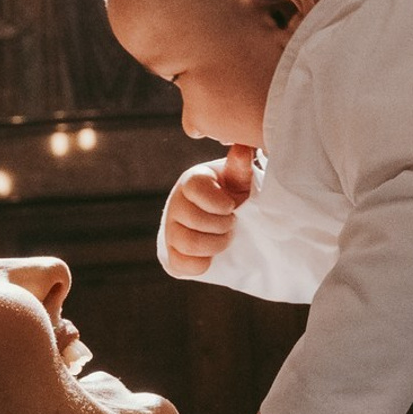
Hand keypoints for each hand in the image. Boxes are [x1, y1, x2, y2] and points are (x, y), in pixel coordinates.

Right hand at [163, 144, 256, 279]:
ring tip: (225, 237)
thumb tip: (242, 149)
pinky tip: (213, 254)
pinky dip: (203, 263)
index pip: (195, 187)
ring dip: (215, 244)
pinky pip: (182, 265)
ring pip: (188, 243)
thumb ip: (240, 168)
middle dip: (222, 225)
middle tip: (233, 223)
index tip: (231, 206)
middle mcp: (176, 204)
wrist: (222, 222)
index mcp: (192, 182)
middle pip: (194, 219)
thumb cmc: (231, 195)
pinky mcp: (171, 254)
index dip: (216, 201)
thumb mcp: (239, 181)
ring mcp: (170, 230)